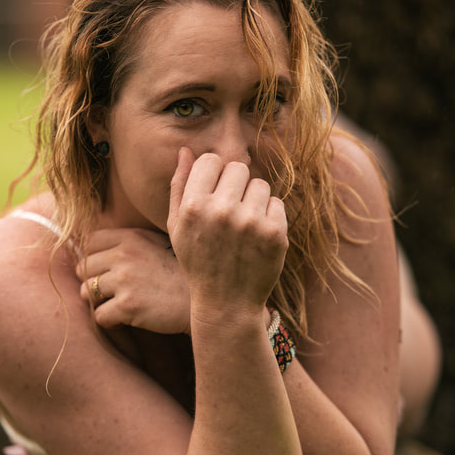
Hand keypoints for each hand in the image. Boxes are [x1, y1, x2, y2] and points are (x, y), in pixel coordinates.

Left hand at [76, 228, 190, 332]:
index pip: (90, 242)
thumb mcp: (157, 244)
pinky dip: (110, 321)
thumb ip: (131, 243)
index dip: (93, 258)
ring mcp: (124, 280)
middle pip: (83, 268)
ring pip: (86, 292)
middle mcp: (123, 255)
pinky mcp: (128, 305)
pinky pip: (99, 316)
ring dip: (99, 302)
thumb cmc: (182, 274)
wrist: (207, 297)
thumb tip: (100, 251)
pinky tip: (125, 320)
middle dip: (93, 282)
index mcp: (131, 237)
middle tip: (111, 293)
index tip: (104, 271)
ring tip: (119, 306)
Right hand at [167, 147, 287, 309]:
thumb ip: (179, 186)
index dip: (214, 174)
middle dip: (235, 185)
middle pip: (238, 168)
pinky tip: (256, 238)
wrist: (226, 303)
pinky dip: (269, 217)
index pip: (210, 160)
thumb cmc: (198, 261)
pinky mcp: (275, 234)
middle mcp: (221, 212)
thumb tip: (185, 150)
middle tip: (230, 210)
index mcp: (193, 207)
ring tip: (244, 225)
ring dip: (254, 200)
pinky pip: (277, 203)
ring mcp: (250, 223)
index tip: (214, 193)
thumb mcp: (177, 227)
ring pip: (260, 184)